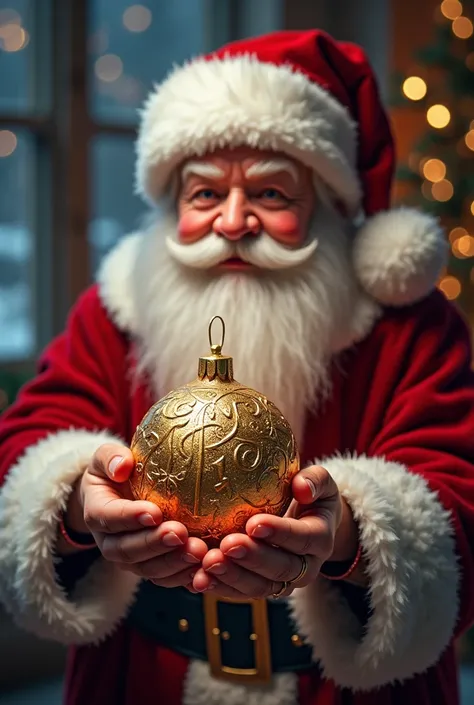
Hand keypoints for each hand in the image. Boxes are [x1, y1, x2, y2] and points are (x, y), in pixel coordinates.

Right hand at [60, 443, 206, 588]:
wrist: (112, 497)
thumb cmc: (114, 473)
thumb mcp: (106, 458)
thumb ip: (111, 458)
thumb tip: (123, 465)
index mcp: (97, 512)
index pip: (109, 518)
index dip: (130, 518)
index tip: (154, 512)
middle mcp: (109, 542)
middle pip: (128, 550)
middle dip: (155, 544)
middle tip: (180, 533)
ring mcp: (129, 559)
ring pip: (146, 569)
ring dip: (172, 563)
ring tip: (197, 551)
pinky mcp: (148, 567)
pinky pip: (163, 578)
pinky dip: (182, 577)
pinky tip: (202, 570)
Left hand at [193, 465, 351, 598]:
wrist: (309, 525)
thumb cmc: (309, 496)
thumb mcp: (321, 483)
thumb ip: (315, 480)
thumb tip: (302, 486)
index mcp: (320, 539)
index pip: (303, 539)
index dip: (280, 533)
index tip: (254, 523)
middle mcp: (305, 568)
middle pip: (280, 569)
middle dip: (252, 558)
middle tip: (228, 545)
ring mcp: (283, 583)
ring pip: (259, 587)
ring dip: (232, 576)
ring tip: (208, 562)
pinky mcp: (260, 588)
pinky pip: (240, 592)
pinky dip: (219, 587)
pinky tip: (198, 578)